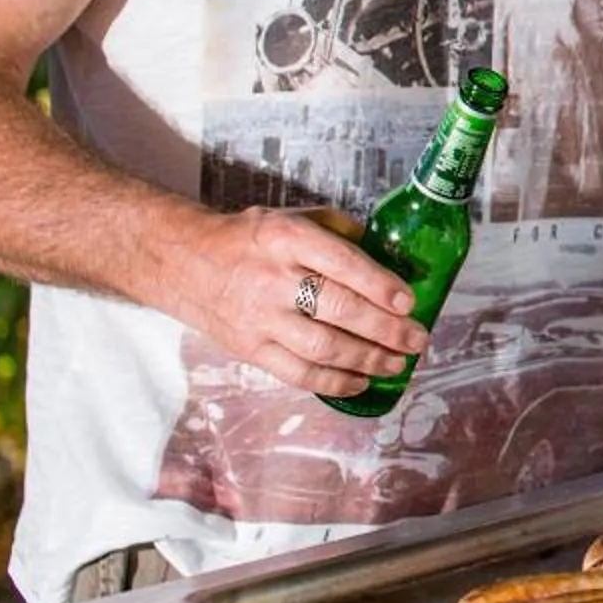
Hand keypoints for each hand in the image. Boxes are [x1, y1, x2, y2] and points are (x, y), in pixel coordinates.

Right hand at [173, 207, 425, 399]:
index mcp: (287, 239)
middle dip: (385, 329)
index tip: (409, 301)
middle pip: (338, 310)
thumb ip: (340, 232)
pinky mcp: (250, 349)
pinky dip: (334, 383)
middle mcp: (273, 280)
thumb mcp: (292, 219)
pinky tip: (361, 382)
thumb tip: (388, 255)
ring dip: (368, 359)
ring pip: (322, 347)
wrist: (185, 262)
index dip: (379, 285)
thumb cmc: (251, 239)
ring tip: (398, 363)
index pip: (341, 263)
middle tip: (417, 339)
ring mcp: (260, 319)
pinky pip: (297, 374)